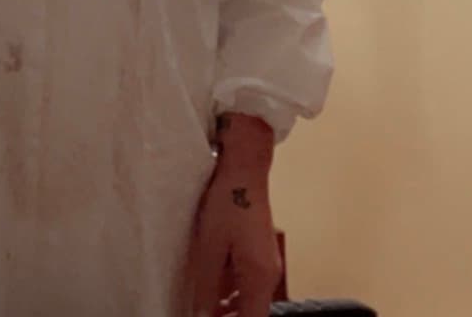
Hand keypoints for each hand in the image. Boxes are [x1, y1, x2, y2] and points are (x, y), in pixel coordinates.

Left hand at [182, 116, 279, 316]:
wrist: (245, 169)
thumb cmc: (228, 203)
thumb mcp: (210, 248)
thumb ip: (208, 287)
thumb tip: (202, 315)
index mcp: (259, 278)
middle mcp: (269, 274)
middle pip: (254, 312)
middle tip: (203, 314)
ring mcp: (268, 263)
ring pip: (251, 298)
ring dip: (231, 308)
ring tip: (205, 306)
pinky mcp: (262, 252)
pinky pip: (250, 282)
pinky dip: (234, 290)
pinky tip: (214, 287)